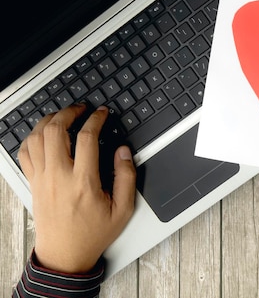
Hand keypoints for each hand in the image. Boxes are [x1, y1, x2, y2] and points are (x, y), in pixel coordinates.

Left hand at [18, 104, 135, 272]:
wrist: (65, 255)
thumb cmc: (93, 233)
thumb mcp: (123, 209)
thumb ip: (127, 177)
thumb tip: (124, 151)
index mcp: (83, 182)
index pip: (87, 138)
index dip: (96, 119)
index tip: (102, 113)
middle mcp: (59, 177)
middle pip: (56, 131)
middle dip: (69, 113)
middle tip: (81, 109)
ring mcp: (42, 179)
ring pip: (37, 138)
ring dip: (49, 121)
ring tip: (63, 116)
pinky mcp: (33, 183)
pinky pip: (25, 152)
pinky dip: (33, 137)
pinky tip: (45, 134)